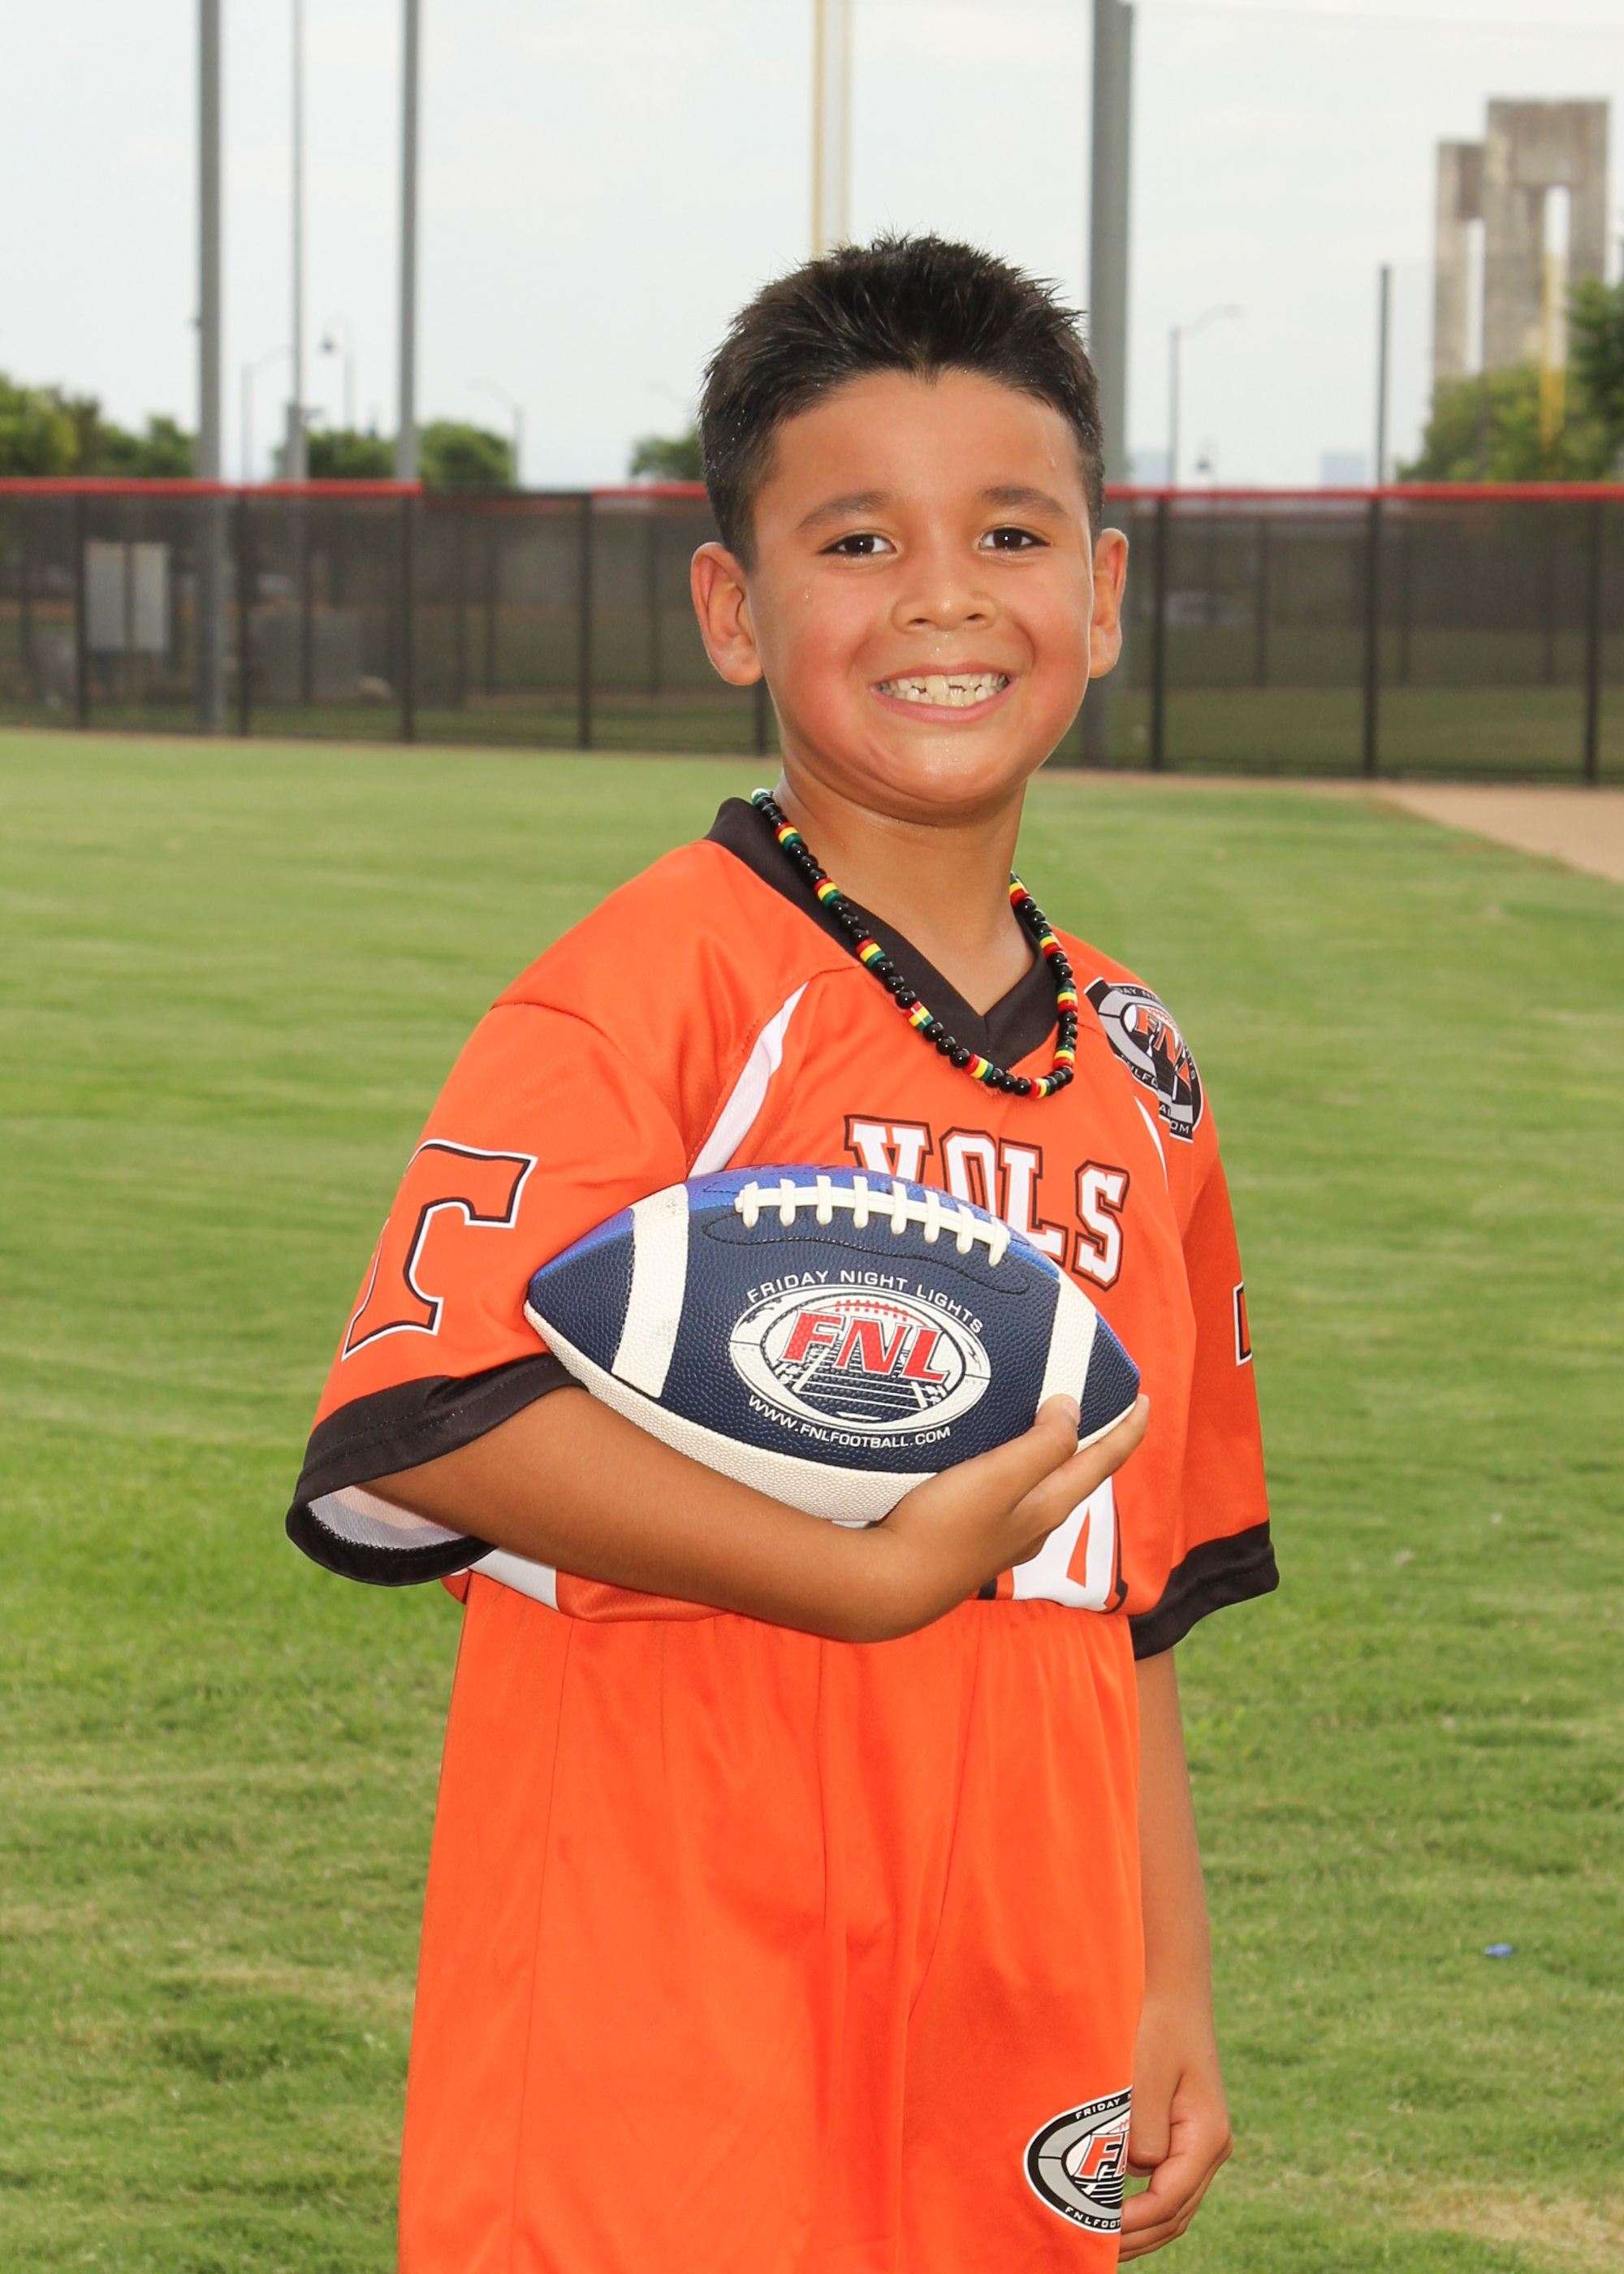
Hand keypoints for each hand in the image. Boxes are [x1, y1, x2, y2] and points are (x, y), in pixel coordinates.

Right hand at [856, 1393, 1149, 1640]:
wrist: (889, 1585)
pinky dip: (1016, 1470)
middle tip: (1096, 1405)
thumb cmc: (945, 1528)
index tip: (1144, 1400)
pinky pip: (1009, 1498)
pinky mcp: (972, 1541)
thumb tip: (1072, 1410)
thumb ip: (1042, 1445)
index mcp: (1049, 1508)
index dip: (1127, 1430)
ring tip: (1042, 1422)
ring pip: (1042, 1489)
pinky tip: (990, 1461)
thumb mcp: (1000, 1478)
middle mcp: (1034, 1527)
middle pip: (1076, 1478)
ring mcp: (1003, 1539)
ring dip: (1052, 1455)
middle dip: (1092, 1442)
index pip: (1102, 1463)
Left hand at [1118, 1999, 1231, 2257]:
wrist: (1173, 1993)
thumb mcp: (1145, 2073)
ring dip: (1141, 2229)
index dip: (1132, 2222)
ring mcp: (1201, 2145)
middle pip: (1176, 2214)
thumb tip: (1134, 2175)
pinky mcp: (1184, 2137)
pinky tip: (1112, 2210)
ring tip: (1100, 2242)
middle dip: (1136, 2237)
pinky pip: (1167, 2186)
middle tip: (1094, 2251)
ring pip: (1174, 2207)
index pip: (1169, 2200)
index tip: (1095, 2231)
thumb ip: (1142, 2127)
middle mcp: (1211, 2148)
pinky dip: (1143, 2206)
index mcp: (1207, 2136)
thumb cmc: (1156, 2026)